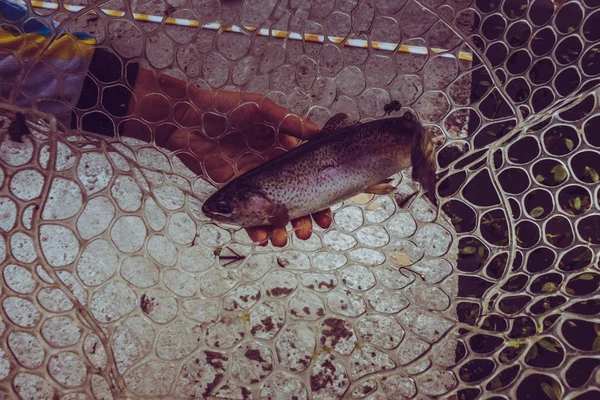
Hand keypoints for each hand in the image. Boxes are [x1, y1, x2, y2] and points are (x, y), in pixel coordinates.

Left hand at [125, 68, 331, 246]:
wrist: (187, 117)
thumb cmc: (226, 108)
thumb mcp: (263, 109)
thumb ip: (291, 122)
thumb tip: (321, 132)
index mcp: (283, 155)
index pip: (309, 182)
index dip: (320, 202)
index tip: (326, 217)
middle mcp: (271, 173)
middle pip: (294, 204)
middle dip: (303, 222)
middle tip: (306, 233)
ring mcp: (252, 186)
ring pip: (272, 214)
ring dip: (279, 230)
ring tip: (281, 240)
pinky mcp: (231, 194)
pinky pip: (245, 216)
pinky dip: (254, 229)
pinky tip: (261, 237)